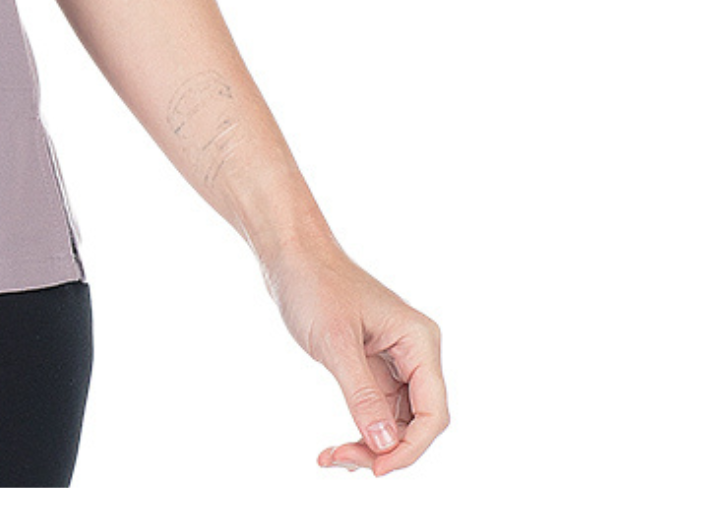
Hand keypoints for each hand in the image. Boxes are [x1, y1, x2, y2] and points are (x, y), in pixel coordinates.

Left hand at [261, 238, 448, 475]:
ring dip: (371, 445)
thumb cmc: (313, 284)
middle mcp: (415, 352)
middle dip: (385, 450)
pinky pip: (379, 410)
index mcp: (419, 341)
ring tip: (331, 456)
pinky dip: (361, 430)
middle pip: (418, 423)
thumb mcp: (335, 342)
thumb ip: (362, 395)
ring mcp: (396, 360)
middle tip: (340, 459)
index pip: (433, 413)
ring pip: (398, 422)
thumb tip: (385, 447)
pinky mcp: (374, 365)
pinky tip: (336, 446)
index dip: (410, 449)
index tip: (375, 468)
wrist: (289, 253)